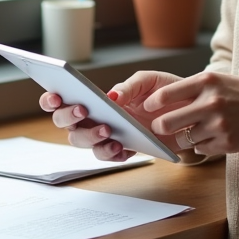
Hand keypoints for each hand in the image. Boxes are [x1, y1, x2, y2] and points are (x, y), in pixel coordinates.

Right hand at [39, 71, 183, 161]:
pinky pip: (106, 156)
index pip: (60, 99)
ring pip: (81, 142)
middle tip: (84, 110)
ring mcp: (105, 135)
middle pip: (65, 123)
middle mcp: (93, 117)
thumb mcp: (149, 81)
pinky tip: (121, 147)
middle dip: (68, 118)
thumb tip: (111, 97)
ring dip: (90, 137)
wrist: (188, 112)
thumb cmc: (162, 92)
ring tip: (108, 130)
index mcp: (92, 97)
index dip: (50, 99)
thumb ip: (129, 86)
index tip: (56, 95)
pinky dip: (110, 153)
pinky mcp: (121, 149)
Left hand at [143, 72, 238, 155]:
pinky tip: (211, 136)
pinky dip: (201, 145)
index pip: (166, 94)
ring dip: (182, 138)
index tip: (148, 107)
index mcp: (206, 81)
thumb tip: (158, 102)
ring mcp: (219, 125)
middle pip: (167, 123)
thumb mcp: (215, 81)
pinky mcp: (226, 143)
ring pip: (182, 140)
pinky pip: (199, 149)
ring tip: (191, 131)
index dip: (152, 104)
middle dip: (159, 127)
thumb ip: (190, 89)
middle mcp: (211, 102)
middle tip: (159, 127)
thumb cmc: (238, 93)